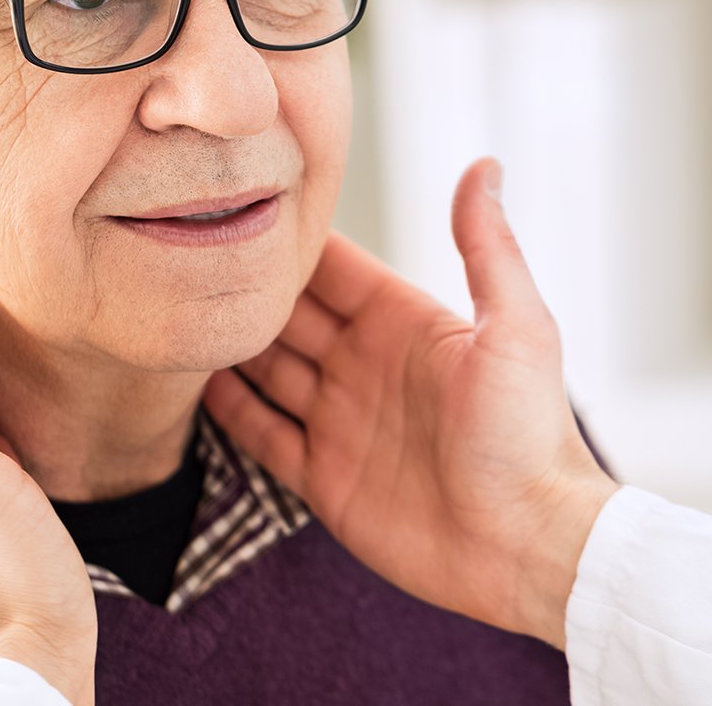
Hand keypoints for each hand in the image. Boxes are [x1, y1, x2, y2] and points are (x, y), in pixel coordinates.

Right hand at [203, 157, 618, 649]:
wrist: (529, 547)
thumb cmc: (530, 435)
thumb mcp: (517, 328)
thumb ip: (488, 247)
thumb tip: (484, 164)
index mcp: (401, 323)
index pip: (333, 268)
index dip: (291, 242)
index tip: (241, 206)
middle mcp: (363, 364)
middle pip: (289, 315)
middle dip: (248, 290)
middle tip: (189, 258)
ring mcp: (340, 421)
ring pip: (268, 370)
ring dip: (231, 345)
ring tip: (182, 314)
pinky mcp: (325, 477)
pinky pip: (265, 436)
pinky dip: (232, 412)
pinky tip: (197, 385)